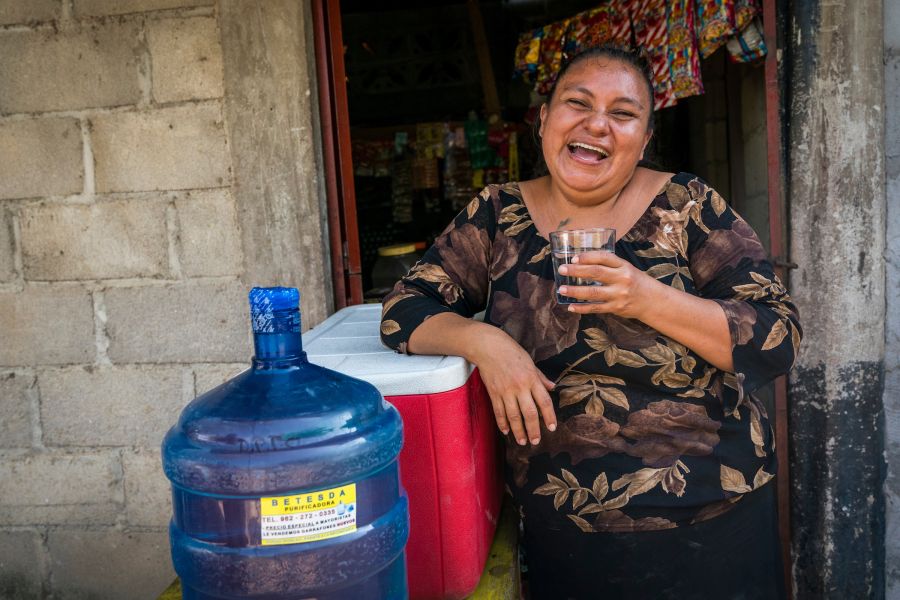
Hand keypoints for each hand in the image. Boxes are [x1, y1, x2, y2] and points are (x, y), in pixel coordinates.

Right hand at [469, 327, 556, 445]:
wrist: (488, 347)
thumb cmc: (511, 352)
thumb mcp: (530, 362)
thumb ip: (541, 377)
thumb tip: (553, 387)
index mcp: (532, 378)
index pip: (544, 401)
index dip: (549, 416)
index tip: (552, 428)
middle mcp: (520, 387)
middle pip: (530, 413)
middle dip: (534, 430)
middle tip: (536, 441)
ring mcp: (506, 391)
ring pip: (514, 416)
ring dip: (519, 431)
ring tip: (522, 441)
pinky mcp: (494, 393)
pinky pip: (499, 412)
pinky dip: (503, 423)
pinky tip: (506, 432)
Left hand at [557, 251, 660, 317]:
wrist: (652, 300)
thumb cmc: (635, 281)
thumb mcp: (626, 268)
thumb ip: (609, 265)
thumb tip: (582, 262)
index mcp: (624, 266)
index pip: (604, 257)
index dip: (588, 257)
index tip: (574, 258)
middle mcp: (622, 279)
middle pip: (596, 273)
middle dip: (576, 271)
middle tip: (562, 270)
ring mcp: (619, 294)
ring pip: (593, 292)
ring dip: (575, 291)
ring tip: (561, 289)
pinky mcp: (616, 308)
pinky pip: (596, 308)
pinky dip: (582, 308)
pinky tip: (571, 307)